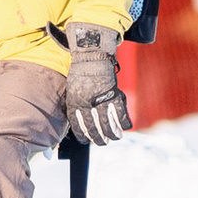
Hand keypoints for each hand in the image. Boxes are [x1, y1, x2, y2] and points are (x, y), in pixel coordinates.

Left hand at [64, 26, 132, 145]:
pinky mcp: (114, 94)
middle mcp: (88, 104)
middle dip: (99, 139)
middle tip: (102, 142)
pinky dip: (124, 122)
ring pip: (108, 124)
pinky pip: (120, 113)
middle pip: (94, 128)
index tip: (86, 140)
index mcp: (75, 103)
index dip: (83, 136)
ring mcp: (101, 99)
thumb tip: (80, 121)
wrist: (91, 55)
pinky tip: (125, 126)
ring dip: (112, 134)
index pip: (78, 126)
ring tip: (114, 137)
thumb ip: (76, 105)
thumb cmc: (80, 71)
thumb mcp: (72, 89)